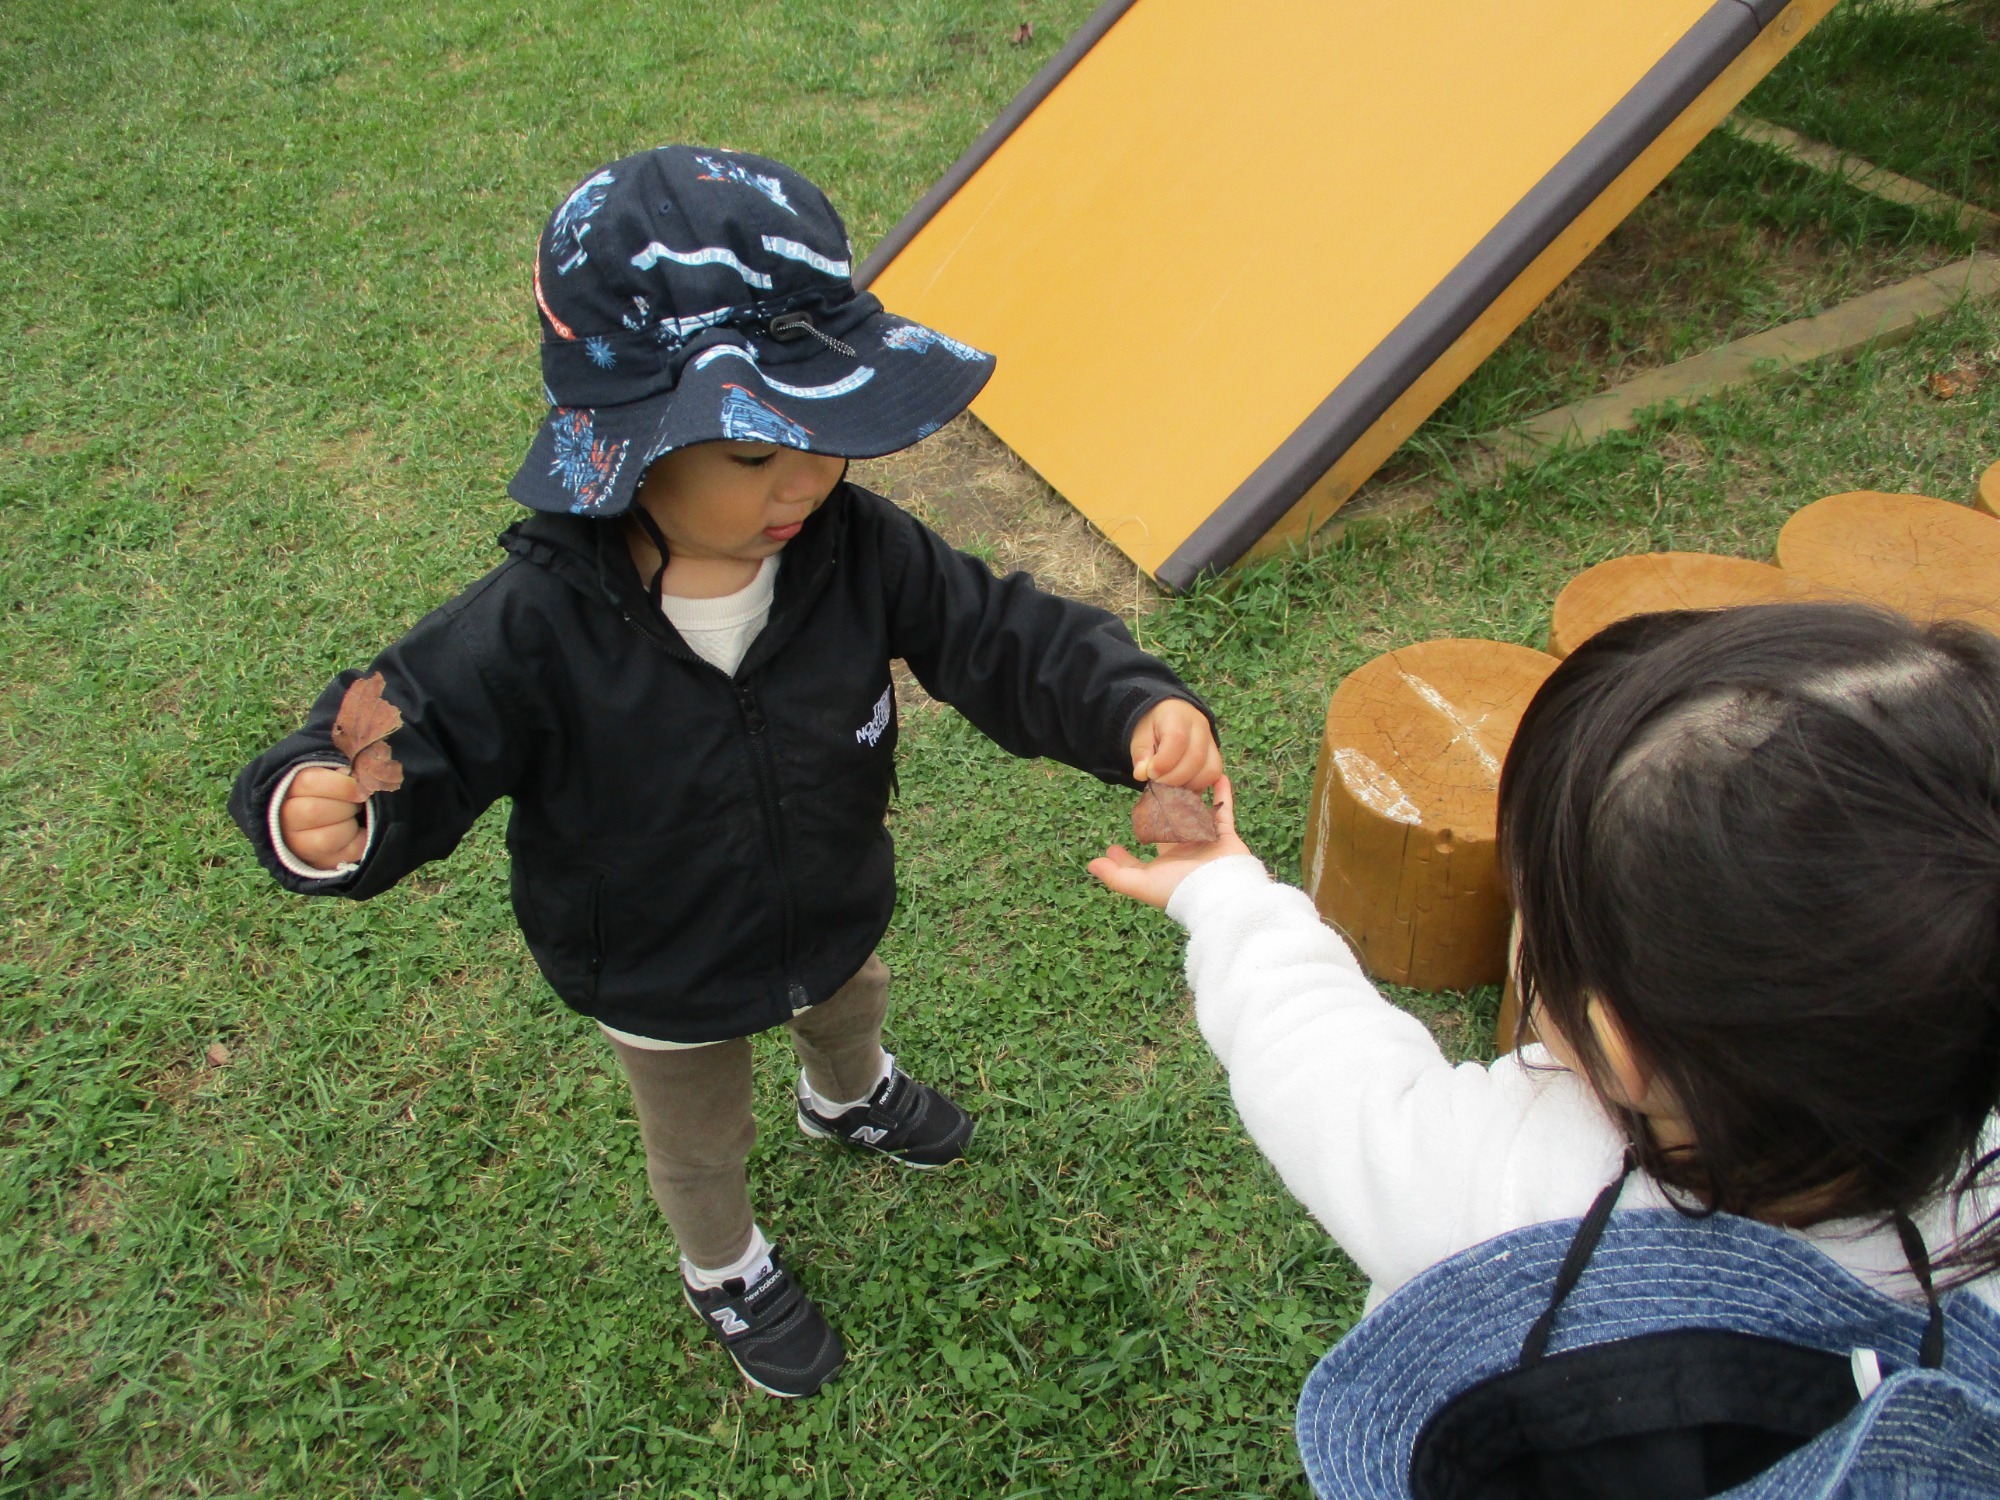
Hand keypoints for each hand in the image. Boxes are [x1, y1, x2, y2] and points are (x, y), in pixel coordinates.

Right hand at [278, 767, 368, 870]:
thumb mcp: (330, 771)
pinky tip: (359, 832)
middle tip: (354, 804)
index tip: (357, 787)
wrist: (328, 820)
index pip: (308, 782)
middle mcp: (285, 819)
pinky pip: (344, 855)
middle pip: (314, 811)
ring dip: (349, 824)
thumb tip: (351, 770)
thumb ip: (338, 764)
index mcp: (287, 789)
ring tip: (352, 817)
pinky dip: (360, 840)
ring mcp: (299, 845)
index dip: (340, 784)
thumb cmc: (332, 790)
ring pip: (325, 839)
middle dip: (344, 805)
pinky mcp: (319, 863)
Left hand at [1089, 775, 1251, 908]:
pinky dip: (1222, 794)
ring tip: (1182, 776)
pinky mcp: (1226, 835)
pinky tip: (1218, 775)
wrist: (1218, 893)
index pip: (1145, 849)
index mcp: (1164, 862)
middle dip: (1163, 810)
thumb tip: (1091, 864)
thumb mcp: (1141, 884)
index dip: (1132, 844)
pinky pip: (1223, 810)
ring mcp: (1206, 841)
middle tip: (1153, 788)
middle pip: (1172, 825)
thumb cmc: (1178, 889)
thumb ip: (1115, 875)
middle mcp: (1185, 851)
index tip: (1115, 839)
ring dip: (1191, 797)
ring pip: (1197, 814)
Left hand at [1130, 697, 1221, 787]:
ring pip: (1210, 770)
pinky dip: (1202, 786)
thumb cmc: (1154, 726)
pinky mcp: (1216, 757)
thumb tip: (1141, 774)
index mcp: (1178, 716)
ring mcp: (1212, 742)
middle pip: (1196, 758)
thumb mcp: (1140, 735)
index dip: (1163, 762)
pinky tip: (1186, 788)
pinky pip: (1215, 776)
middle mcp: (1201, 727)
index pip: (1177, 740)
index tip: (1150, 773)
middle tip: (1158, 783)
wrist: (1171, 716)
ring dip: (1188, 785)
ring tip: (1170, 786)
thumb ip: (1141, 753)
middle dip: (1174, 778)